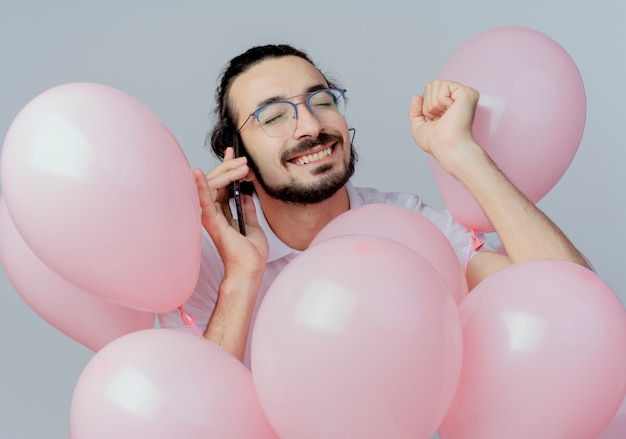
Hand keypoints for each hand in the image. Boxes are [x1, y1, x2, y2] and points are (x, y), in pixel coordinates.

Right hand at [193, 147, 267, 276]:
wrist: (250, 270)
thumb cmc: (249, 254)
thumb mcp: (251, 225)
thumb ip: (246, 209)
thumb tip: (244, 195)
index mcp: (222, 216)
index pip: (222, 187)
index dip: (227, 170)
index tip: (234, 155)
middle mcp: (213, 215)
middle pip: (216, 184)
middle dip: (226, 165)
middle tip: (237, 153)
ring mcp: (210, 218)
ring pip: (211, 187)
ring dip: (223, 171)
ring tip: (237, 161)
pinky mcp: (211, 221)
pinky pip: (203, 200)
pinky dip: (199, 186)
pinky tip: (196, 173)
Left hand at [408, 80, 480, 175]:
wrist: (445, 147)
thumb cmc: (436, 143)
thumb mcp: (419, 128)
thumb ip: (415, 113)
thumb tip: (416, 96)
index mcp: (450, 105)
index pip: (429, 91)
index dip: (425, 107)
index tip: (435, 120)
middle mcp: (459, 98)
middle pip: (431, 85)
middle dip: (428, 104)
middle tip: (439, 118)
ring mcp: (464, 95)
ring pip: (436, 84)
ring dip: (433, 104)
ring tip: (444, 115)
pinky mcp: (468, 93)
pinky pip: (443, 85)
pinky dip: (440, 100)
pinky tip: (450, 110)